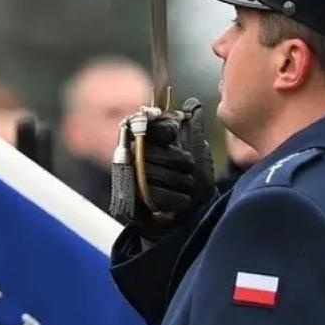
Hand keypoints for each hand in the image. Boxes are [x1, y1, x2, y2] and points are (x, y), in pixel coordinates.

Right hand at [133, 98, 214, 234]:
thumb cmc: (190, 184)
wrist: (188, 221)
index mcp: (143, 143)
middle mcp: (129, 160)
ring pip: (153, 174)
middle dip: (178, 161)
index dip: (160, 129)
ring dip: (180, 182)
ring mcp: (127, 183)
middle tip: (190, 170)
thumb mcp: (197, 153)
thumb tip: (193, 104)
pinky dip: (176, 199)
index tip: (173, 134)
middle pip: (150, 152)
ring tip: (188, 187)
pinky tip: (184, 201)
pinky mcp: (129, 207)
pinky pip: (155, 196)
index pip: (145, 127)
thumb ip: (194, 128)